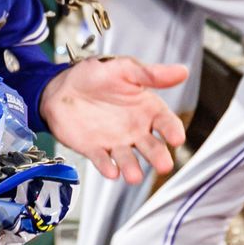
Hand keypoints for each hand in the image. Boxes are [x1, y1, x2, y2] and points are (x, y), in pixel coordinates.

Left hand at [40, 57, 188, 183]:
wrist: (61, 86)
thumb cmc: (95, 75)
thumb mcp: (124, 68)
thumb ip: (151, 74)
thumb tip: (182, 71)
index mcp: (147, 109)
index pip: (166, 122)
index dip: (173, 130)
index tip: (177, 138)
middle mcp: (135, 129)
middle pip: (152, 147)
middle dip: (158, 157)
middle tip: (164, 165)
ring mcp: (115, 141)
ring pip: (128, 159)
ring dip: (132, 168)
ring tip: (134, 175)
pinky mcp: (94, 149)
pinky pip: (102, 160)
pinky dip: (106, 167)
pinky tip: (111, 171)